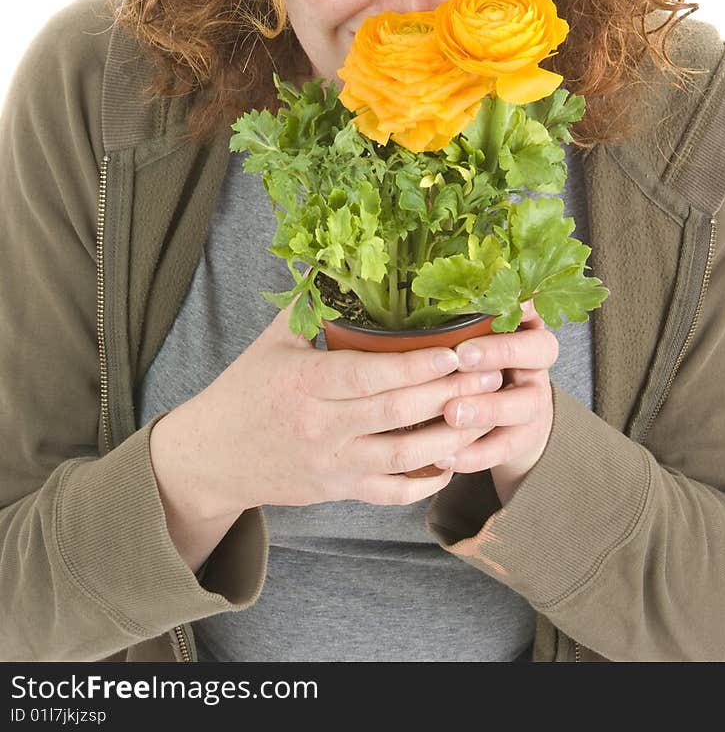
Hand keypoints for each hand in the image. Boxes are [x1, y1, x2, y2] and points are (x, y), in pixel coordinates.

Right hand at [150, 306, 504, 521]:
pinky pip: (389, 494)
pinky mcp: (337, 491)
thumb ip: (313, 303)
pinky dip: (425, 481)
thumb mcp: (274, 341)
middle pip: (395, 413)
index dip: (417, 365)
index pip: (370, 374)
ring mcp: (331, 464)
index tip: (456, 350)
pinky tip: (452, 459)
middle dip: (448, 394)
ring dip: (448, 438)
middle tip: (489, 374)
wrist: (210, 456)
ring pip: (401, 458)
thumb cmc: (247, 388)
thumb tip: (344, 254)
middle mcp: (320, 426)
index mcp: (305, 383)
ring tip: (484, 414)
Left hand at [440, 300, 557, 504]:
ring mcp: (536, 401)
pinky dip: (474, 454)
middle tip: (461, 358)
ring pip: (523, 404)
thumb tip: (417, 297)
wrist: (503, 418)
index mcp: (526, 327)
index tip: (484, 308)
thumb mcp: (472, 337)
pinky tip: (444, 455)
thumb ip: (460, 322)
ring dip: (486, 408)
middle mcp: (537, 362)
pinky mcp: (525, 438)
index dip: (513, 306)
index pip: (534, 308)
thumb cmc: (474, 365)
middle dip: (499, 352)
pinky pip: (505, 447)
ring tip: (451, 413)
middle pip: (539, 350)